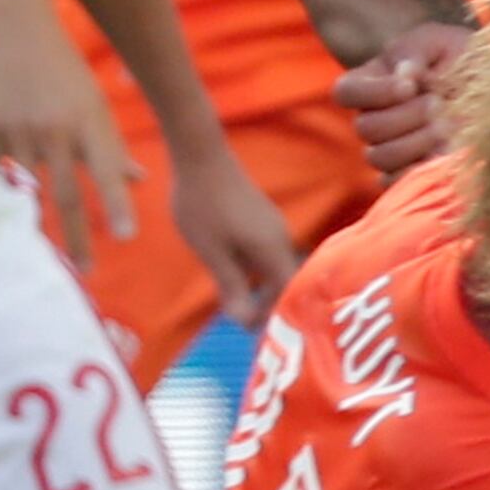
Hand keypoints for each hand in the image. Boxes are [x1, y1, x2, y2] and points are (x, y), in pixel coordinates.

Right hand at [0, 6, 136, 247]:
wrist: (14, 25)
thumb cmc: (64, 69)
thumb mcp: (95, 103)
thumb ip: (112, 147)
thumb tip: (140, 180)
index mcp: (89, 118)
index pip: (108, 169)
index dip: (118, 203)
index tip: (128, 237)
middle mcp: (57, 128)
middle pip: (69, 193)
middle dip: (79, 237)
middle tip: (88, 270)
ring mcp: (20, 129)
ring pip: (30, 189)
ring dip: (38, 223)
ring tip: (43, 252)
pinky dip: (6, 190)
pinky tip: (6, 212)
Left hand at [170, 132, 299, 323]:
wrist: (200, 155)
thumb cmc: (202, 205)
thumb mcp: (212, 252)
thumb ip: (231, 287)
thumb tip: (244, 322)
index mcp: (272, 249)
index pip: (289, 294)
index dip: (277, 317)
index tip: (255, 334)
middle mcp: (280, 238)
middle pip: (285, 282)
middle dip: (268, 306)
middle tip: (243, 325)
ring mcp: (272, 226)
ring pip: (275, 267)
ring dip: (260, 288)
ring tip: (236, 304)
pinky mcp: (261, 218)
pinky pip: (267, 254)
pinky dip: (256, 271)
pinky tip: (234, 275)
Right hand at [335, 16, 473, 175]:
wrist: (486, 87)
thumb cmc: (456, 57)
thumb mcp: (437, 42)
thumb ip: (416, 52)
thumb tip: (405, 73)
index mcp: (369, 82)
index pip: (345, 92)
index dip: (374, 92)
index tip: (410, 86)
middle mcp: (371, 118)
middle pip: (366, 128)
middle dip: (405, 117)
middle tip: (438, 104)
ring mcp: (385, 150)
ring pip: (380, 157)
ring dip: (416, 143)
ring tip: (448, 128)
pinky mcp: (405, 175)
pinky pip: (395, 184)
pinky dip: (419, 171)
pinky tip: (445, 155)